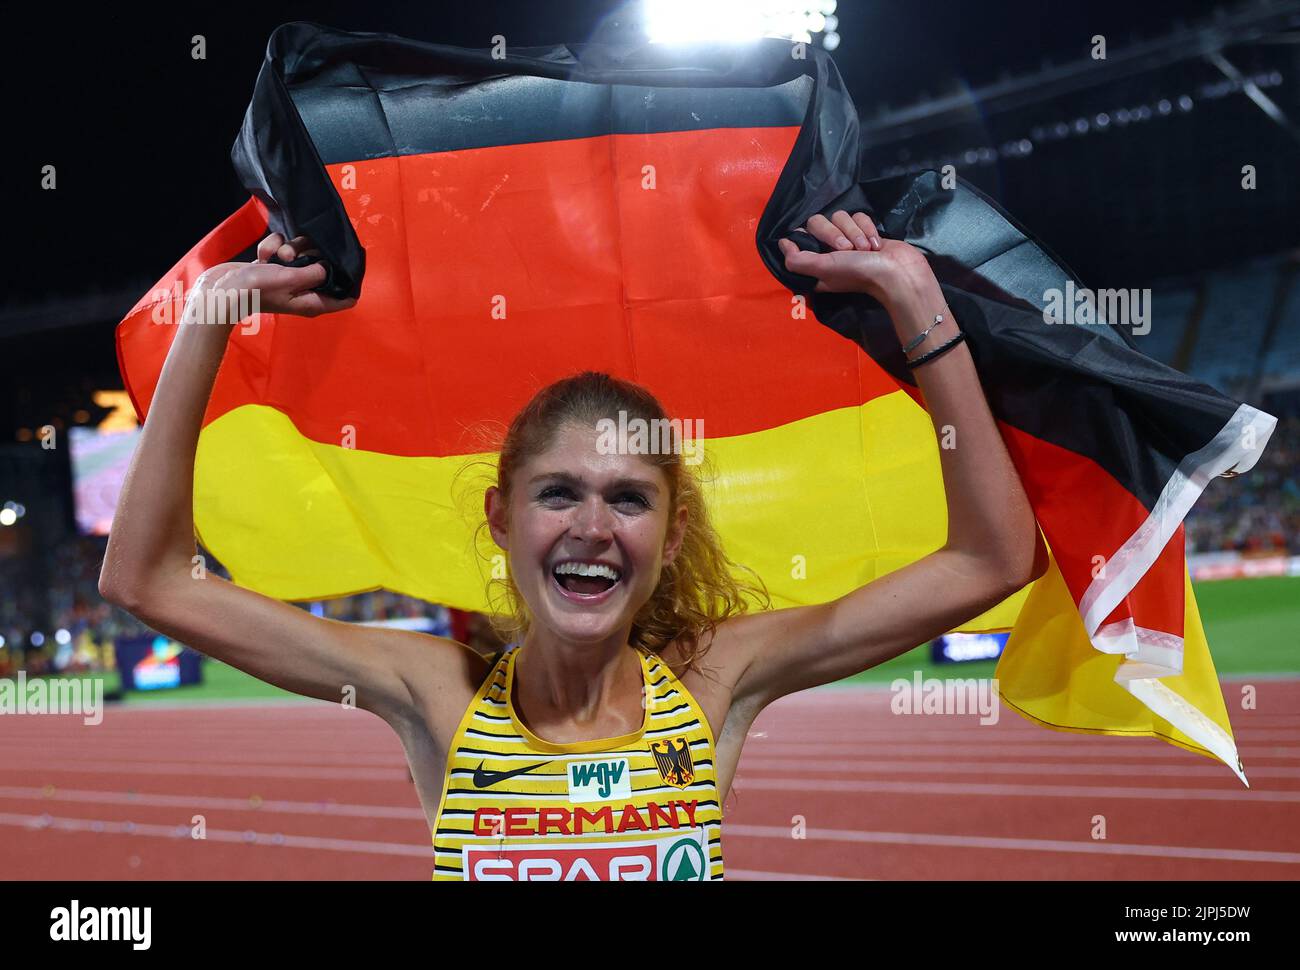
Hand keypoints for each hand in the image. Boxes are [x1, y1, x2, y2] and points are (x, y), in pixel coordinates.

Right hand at [194, 233, 357, 320]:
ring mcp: (289, 278)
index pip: (347, 298)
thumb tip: (329, 268)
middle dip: (311, 254)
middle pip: (324, 266)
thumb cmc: (257, 288)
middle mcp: (305, 291)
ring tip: (275, 256)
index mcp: (314, 302)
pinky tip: (262, 257)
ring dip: (288, 247)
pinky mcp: (274, 267)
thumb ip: (315, 273)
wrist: (222, 288)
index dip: (350, 281)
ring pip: (301, 252)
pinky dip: (272, 248)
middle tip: (294, 255)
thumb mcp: (291, 279)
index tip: (347, 262)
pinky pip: (282, 249)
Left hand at [778, 211, 938, 315]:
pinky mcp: (865, 231)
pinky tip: (875, 244)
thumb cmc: (859, 273)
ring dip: (854, 232)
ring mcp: (848, 240)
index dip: (804, 238)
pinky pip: (859, 216)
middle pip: (818, 222)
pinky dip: (868, 229)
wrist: (898, 271)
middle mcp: (829, 251)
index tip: (813, 243)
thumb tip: (782, 244)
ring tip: (864, 249)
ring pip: (840, 217)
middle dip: (835, 233)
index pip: (799, 239)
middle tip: (847, 249)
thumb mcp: (823, 270)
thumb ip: (798, 260)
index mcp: (816, 264)